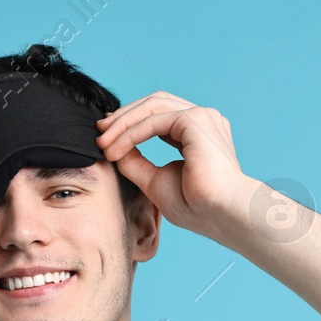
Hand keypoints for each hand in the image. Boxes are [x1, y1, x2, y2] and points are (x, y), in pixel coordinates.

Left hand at [94, 90, 254, 243]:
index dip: (130, 124)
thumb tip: (114, 150)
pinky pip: (155, 120)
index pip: (158, 117)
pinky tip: (116, 148)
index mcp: (198, 133)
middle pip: (154, 104)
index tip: (106, 138)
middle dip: (123, 118)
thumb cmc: (198, 206)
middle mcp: (202, 120)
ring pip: (152, 107)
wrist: (222, 215)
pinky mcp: (196, 119)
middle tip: (99, 133)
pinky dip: (131, 132)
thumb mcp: (156, 182)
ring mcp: (201, 117)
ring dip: (123, 123)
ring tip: (103, 142)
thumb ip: (136, 163)